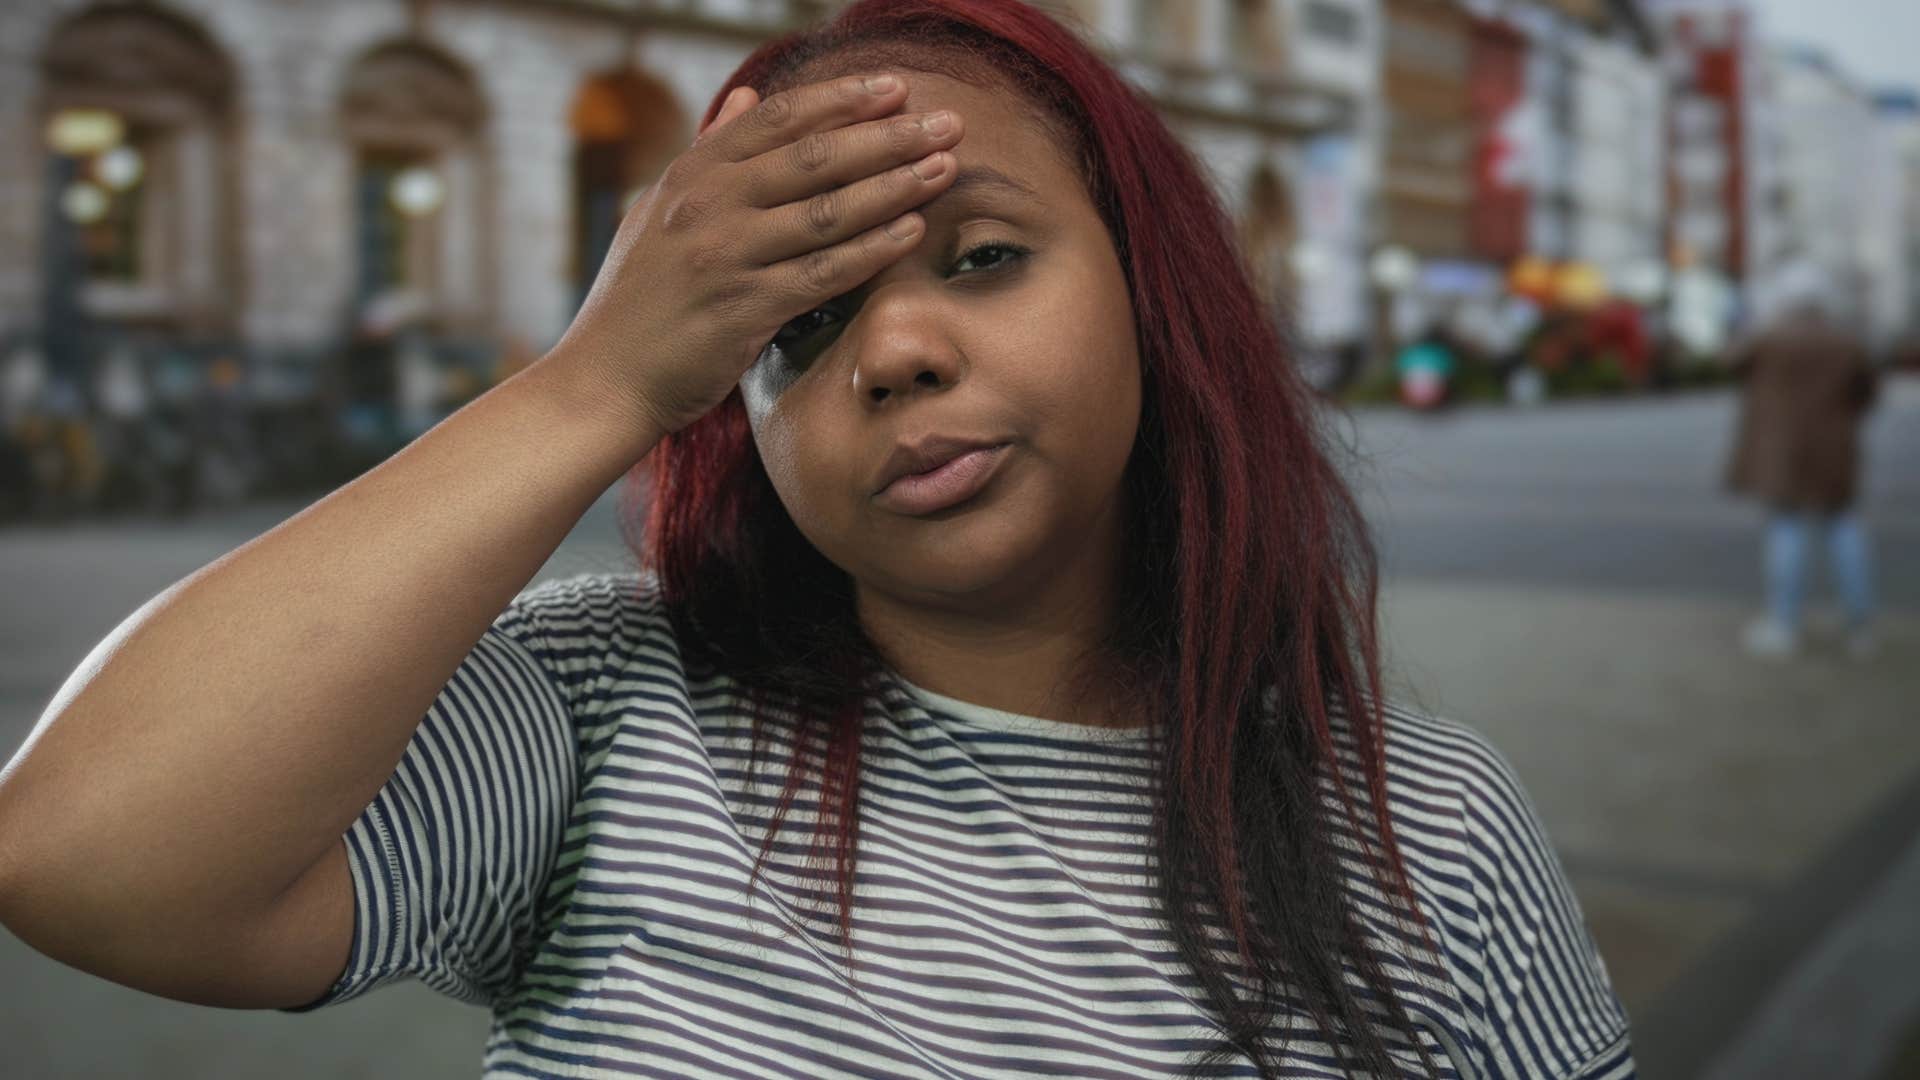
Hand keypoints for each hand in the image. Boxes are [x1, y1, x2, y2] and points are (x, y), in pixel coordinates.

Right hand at [544, 72, 965, 436]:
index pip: (777, 120)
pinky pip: (823, 273)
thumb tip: (748, 93)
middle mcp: (708, 205)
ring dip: (894, 185)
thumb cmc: (638, 299)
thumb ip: (709, 151)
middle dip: (888, 135)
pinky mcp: (744, 309)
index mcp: (691, 174)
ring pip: (827, 210)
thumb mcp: (661, 210)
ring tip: (945, 166)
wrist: (604, 379)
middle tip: (945, 121)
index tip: (895, 86)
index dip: (841, 99)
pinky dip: (873, 250)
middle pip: (815, 156)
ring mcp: (726, 255)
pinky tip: (914, 231)